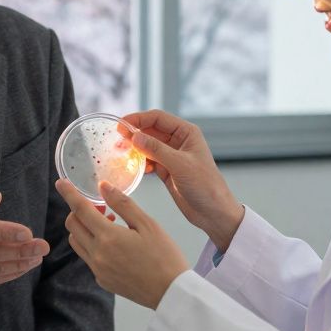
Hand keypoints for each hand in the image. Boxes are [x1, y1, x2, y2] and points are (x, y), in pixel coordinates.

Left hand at [57, 179, 188, 308]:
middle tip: (102, 208)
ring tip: (110, 225)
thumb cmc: (164, 256)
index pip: (80, 209)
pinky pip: (88, 257)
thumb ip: (123, 204)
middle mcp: (97, 254)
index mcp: (108, 237)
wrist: (171, 293)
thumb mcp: (148, 224)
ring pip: (77, 242)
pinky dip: (92, 245)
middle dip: (80, 211)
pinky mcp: (102, 280)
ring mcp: (98, 270)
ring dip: (84, 228)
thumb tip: (103, 186)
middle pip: (73, 225)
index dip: (68, 194)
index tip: (61, 183)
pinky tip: (114, 245)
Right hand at [123, 109, 244, 250]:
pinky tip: (134, 168)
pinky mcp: (166, 170)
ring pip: (147, 145)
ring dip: (134, 149)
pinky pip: (148, 161)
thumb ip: (156, 149)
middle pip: (150, 130)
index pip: (158, 118)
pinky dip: (139, 162)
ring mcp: (171, 156)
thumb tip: (134, 136)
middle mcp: (178, 141)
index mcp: (186, 133)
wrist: (213, 212)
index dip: (138, 119)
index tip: (121, 125)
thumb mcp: (180, 165)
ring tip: (121, 154)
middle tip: (117, 141)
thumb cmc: (206, 186)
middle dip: (134, 134)